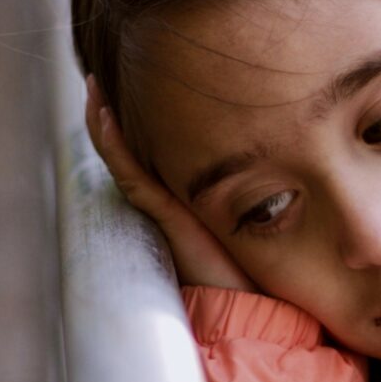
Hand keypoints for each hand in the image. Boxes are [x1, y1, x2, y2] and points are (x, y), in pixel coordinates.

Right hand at [85, 75, 256, 291]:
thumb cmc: (258, 263)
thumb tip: (287, 147)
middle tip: (98, 77)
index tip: (137, 82)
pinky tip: (106, 119)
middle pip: (129, 148)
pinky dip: (115, 147)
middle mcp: (167, 197)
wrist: (250, 304)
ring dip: (103, 122)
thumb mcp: (258, 208)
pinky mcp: (164, 215)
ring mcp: (162, 206)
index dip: (139, 119)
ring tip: (93, 86)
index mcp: (184, 193)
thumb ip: (258, 185)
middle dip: (110, 113)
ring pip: (121, 157)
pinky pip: (132, 175)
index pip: (154, 150)